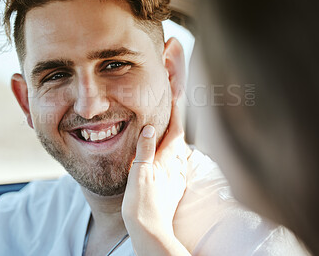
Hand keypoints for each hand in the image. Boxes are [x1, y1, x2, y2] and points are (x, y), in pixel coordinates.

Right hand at [122, 104, 189, 255]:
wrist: (150, 230)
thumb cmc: (142, 204)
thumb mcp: (139, 174)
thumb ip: (145, 150)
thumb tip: (151, 127)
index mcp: (167, 159)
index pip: (175, 127)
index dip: (176, 107)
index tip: (175, 88)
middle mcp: (176, 164)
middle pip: (179, 133)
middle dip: (176, 114)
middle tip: (172, 96)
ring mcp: (176, 174)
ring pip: (178, 145)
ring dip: (174, 129)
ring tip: (169, 115)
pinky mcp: (174, 182)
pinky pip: (175, 157)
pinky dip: (172, 145)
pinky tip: (166, 146)